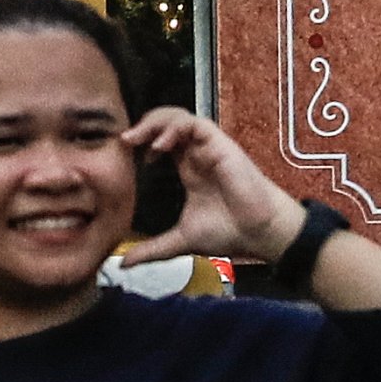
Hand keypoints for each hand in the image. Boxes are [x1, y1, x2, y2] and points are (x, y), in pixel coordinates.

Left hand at [112, 105, 306, 268]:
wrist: (260, 234)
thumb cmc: (229, 233)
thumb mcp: (181, 241)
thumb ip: (153, 249)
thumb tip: (123, 264)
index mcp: (188, 168)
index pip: (160, 141)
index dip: (140, 141)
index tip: (120, 155)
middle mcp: (197, 154)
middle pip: (166, 123)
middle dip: (142, 126)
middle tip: (123, 141)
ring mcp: (209, 147)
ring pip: (178, 117)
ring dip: (154, 122)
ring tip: (137, 139)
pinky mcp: (220, 145)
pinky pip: (195, 123)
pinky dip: (174, 128)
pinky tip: (160, 147)